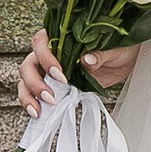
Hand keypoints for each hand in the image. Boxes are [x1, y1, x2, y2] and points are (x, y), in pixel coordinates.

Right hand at [17, 29, 140, 113]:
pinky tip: (39, 114)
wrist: (124, 60)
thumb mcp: (113, 49)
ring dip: (29, 96)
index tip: (59, 75)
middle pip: (29, 64)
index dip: (45, 59)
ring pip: (26, 80)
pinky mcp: (53, 86)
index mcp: (61, 37)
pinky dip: (33, 104)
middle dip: (35, 82)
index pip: (41, 43)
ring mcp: (49, 70)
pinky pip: (34, 94)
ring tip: (39, 111)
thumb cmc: (117, 47)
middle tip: (50, 98)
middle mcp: (50, 53)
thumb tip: (86, 59)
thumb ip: (99, 54)